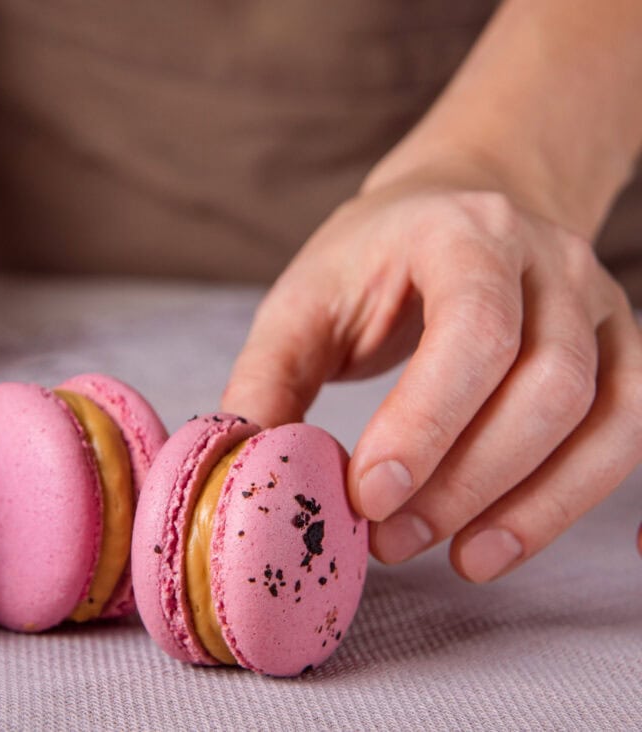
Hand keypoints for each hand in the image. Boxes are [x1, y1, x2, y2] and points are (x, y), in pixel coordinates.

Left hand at [223, 180, 641, 580]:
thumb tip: (246, 470)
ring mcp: (598, 305)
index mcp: (461, 232)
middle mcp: (549, 262)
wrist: (454, 207)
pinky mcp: (621, 352)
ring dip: (524, 505)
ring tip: (453, 558)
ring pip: (595, 417)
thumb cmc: (371, 260)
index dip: (426, 422)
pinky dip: (564, 503)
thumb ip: (267, 378)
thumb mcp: (304, 301)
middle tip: (391, 539)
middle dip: (466, 480)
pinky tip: (498, 545)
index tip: (369, 494)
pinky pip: (621, 438)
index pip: (471, 328)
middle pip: (545, 383)